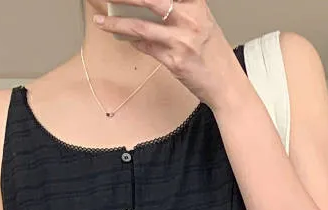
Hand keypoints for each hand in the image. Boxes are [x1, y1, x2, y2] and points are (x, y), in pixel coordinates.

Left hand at [93, 0, 242, 109]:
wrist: (227, 84)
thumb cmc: (214, 53)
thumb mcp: (202, 22)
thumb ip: (179, 11)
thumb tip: (147, 8)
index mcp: (196, 4)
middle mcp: (189, 19)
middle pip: (150, 0)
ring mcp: (181, 40)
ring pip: (141, 27)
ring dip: (117, 24)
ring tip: (101, 21)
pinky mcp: (174, 61)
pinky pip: (147, 48)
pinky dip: (133, 42)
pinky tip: (123, 37)